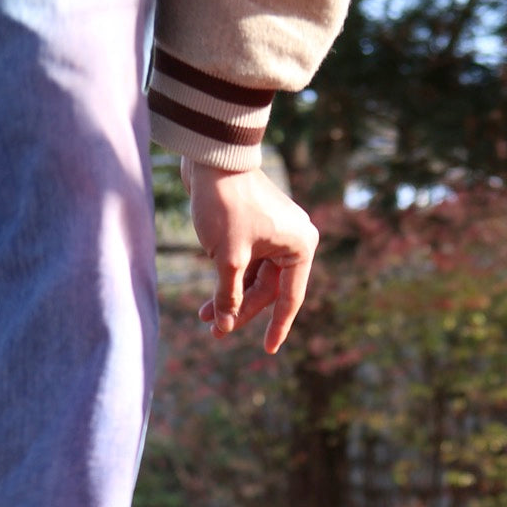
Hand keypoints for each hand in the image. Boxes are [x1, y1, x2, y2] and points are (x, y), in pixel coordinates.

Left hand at [182, 159, 319, 353]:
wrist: (211, 156)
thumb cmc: (226, 205)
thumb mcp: (227, 258)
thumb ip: (228, 296)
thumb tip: (224, 326)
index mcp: (300, 247)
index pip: (289, 299)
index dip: (277, 327)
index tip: (268, 350)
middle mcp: (293, 241)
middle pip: (267, 290)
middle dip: (239, 310)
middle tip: (215, 332)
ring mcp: (273, 234)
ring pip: (252, 278)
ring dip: (229, 297)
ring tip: (205, 317)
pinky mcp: (254, 228)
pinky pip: (245, 263)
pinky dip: (227, 279)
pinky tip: (209, 298)